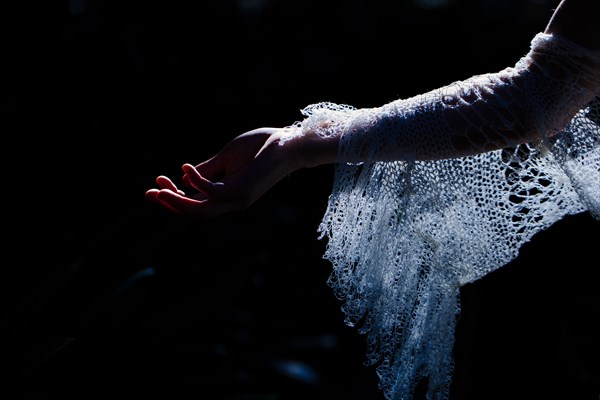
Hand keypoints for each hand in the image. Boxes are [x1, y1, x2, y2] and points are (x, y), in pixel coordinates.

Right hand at [145, 127, 302, 218]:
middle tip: (149, 193)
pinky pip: (214, 192)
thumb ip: (208, 168)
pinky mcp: (243, 190)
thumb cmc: (260, 148)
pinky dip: (197, 182)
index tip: (156, 184)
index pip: (196, 203)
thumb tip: (185, 176)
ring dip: (178, 201)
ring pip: (201, 209)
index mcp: (226, 194)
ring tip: (159, 189)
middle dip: (170, 204)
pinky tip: (185, 169)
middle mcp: (231, 201)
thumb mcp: (226, 158)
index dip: (174, 197)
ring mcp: (237, 198)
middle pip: (195, 212)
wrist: (286, 142)